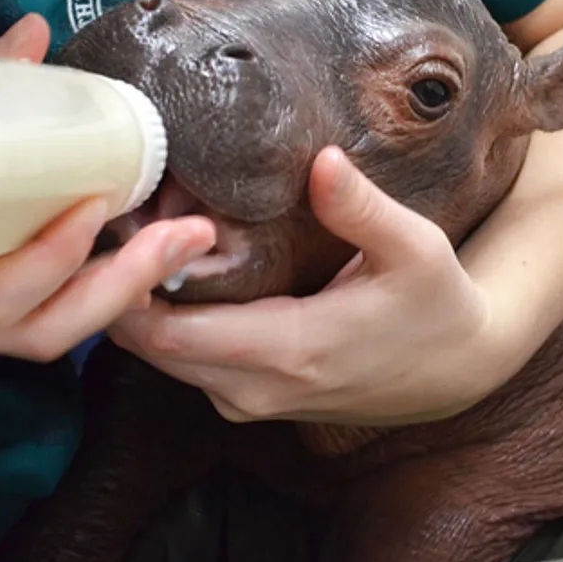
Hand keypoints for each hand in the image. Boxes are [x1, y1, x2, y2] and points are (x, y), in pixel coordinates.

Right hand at [0, 14, 215, 361]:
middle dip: (120, 289)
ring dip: (112, 297)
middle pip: (32, 333)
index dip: (54, 254)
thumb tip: (35, 32)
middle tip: (189, 235)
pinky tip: (115, 249)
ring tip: (172, 245)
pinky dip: (78, 290)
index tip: (100, 200)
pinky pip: (22, 317)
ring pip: (34, 336)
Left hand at [109, 147, 505, 425]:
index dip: (131, 282)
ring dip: (134, 302)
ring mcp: (246, 400)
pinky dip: (158, 321)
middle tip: (111, 216)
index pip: (171, 333)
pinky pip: (179, 362)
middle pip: (148, 345)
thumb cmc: (433, 304)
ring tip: (132, 232)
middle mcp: (255, 388)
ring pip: (158, 357)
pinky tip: (162, 268)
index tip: (120, 225)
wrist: (451, 371)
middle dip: (118, 287)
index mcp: (290, 350)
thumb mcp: (415, 249)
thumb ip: (363, 209)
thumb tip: (323, 161)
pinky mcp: (245, 398)